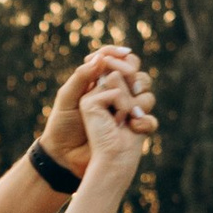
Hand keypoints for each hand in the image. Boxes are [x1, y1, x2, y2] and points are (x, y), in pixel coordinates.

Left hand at [41, 45, 153, 173]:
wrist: (66, 157)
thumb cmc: (62, 126)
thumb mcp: (67, 99)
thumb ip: (82, 76)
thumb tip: (101, 59)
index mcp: (99, 81)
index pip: (116, 59)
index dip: (118, 55)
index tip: (118, 57)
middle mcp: (116, 93)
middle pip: (137, 73)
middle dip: (132, 75)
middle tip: (125, 83)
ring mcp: (126, 110)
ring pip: (146, 95)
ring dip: (138, 100)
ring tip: (124, 113)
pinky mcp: (133, 128)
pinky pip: (150, 121)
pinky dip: (145, 121)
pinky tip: (132, 126)